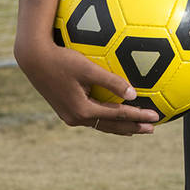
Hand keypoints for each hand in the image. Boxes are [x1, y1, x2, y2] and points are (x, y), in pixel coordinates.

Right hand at [16, 40, 158, 134]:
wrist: (34, 59)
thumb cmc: (62, 59)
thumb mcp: (88, 68)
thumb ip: (111, 81)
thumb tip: (134, 94)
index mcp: (83, 110)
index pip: (118, 116)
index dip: (138, 116)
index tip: (156, 117)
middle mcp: (76, 118)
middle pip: (111, 126)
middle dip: (133, 128)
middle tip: (152, 129)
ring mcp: (70, 116)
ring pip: (101, 125)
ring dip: (120, 126)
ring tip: (137, 128)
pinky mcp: (66, 109)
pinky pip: (93, 118)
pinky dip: (107, 119)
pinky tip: (114, 116)